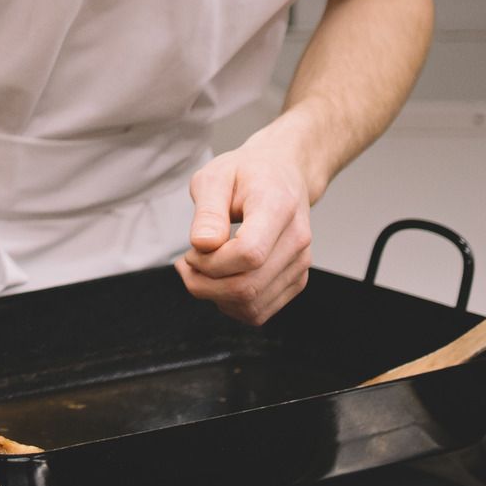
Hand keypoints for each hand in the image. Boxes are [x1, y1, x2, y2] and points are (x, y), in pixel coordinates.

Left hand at [176, 131, 316, 324]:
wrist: (283, 175)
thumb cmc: (246, 174)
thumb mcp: (215, 177)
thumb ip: (208, 211)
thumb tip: (203, 245)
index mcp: (278, 208)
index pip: (249, 254)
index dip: (211, 262)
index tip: (191, 250)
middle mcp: (296, 240)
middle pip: (249, 287)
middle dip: (204, 284)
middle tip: (186, 264)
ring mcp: (300, 263)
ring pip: (253, 306)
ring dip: (215, 297)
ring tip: (198, 271)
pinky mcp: (296, 280)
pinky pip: (259, 311)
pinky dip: (231, 304)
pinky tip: (218, 281)